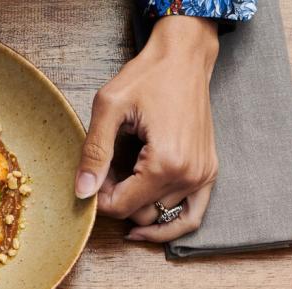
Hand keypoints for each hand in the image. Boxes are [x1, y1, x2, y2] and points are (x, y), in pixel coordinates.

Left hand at [75, 15, 218, 242]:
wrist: (185, 57)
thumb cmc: (148, 75)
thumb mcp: (109, 107)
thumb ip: (94, 152)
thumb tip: (82, 192)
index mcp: (165, 163)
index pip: (121, 207)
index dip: (100, 198)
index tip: (94, 176)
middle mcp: (188, 175)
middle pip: (139, 214)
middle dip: (118, 200)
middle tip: (108, 172)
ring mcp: (202, 176)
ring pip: (159, 216)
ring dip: (138, 205)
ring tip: (126, 179)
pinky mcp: (208, 173)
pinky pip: (192, 217)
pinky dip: (169, 226)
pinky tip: (147, 227)